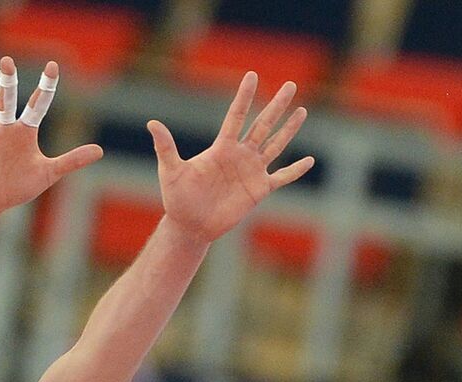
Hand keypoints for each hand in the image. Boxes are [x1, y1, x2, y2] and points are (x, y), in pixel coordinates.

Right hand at [0, 57, 102, 216]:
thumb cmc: (20, 184)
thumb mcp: (51, 172)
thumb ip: (73, 160)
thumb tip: (100, 150)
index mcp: (25, 132)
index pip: (38, 104)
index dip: (45, 86)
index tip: (52, 65)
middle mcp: (6, 131)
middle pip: (7, 102)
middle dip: (7, 83)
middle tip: (7, 60)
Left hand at [148, 72, 314, 242]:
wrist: (191, 224)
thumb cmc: (178, 197)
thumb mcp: (171, 171)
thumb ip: (165, 147)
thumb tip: (152, 123)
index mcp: (221, 148)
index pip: (236, 116)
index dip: (244, 97)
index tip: (252, 76)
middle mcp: (240, 155)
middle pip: (263, 125)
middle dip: (276, 105)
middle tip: (290, 85)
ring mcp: (251, 171)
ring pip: (275, 145)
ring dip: (289, 129)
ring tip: (302, 111)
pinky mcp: (259, 190)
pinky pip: (282, 178)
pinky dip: (295, 170)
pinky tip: (310, 161)